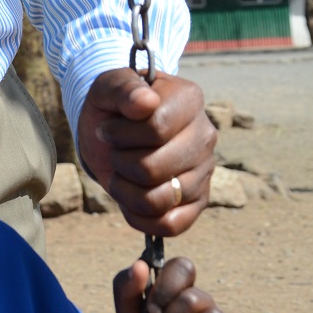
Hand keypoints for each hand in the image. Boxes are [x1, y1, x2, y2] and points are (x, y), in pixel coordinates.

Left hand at [77, 68, 216, 234]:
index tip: (108, 128)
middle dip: (119, 162)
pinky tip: (128, 198)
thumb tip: (146, 102)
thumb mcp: (107, 87)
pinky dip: (140, 217)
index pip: (156, 129)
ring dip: (124, 190)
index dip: (120, 134)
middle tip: (114, 150)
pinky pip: (171, 225)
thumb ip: (123, 88)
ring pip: (159, 200)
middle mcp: (205, 135)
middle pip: (153, 168)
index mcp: (189, 99)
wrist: (113, 130)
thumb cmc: (113, 106)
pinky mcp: (199, 201)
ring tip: (121, 172)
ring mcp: (205, 171)